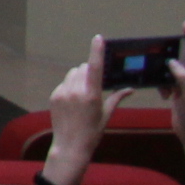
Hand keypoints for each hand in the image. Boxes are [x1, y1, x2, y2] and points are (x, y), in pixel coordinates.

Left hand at [45, 38, 114, 174]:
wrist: (70, 145)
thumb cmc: (93, 132)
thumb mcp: (106, 115)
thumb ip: (117, 98)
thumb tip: (130, 89)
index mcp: (91, 95)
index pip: (95, 67)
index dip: (96, 51)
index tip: (98, 38)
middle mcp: (75, 91)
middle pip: (83, 68)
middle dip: (90, 72)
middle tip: (95, 86)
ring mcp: (62, 92)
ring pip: (72, 74)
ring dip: (79, 77)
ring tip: (84, 94)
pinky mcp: (54, 95)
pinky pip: (64, 83)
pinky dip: (70, 86)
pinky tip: (73, 100)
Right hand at [166, 19, 184, 164]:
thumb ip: (182, 78)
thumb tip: (173, 62)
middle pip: (184, 59)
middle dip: (172, 55)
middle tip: (162, 49)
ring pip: (174, 71)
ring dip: (165, 74)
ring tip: (163, 83)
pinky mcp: (180, 94)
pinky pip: (169, 82)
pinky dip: (164, 85)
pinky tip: (164, 94)